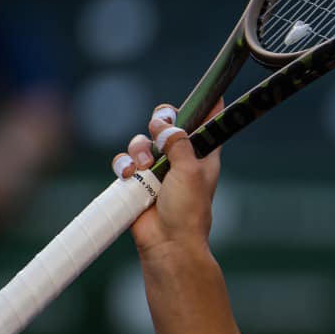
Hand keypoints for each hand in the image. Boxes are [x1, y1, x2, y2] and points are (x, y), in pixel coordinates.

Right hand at [111, 102, 222, 260]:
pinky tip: (130, 176)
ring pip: (143, 140)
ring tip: (144, 167)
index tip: (209, 89)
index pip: (209, 121)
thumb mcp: (190, 171)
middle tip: (159, 126)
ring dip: (140, 148)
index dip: (208, 103)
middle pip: (168, 122)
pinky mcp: (137, 180)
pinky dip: (124, 165)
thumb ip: (179, 143)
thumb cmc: (188, 211)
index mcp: (204, 154)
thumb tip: (164, 125)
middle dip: (160, 120)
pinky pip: (125, 160)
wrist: (168, 243)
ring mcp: (158, 169)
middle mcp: (181, 158)